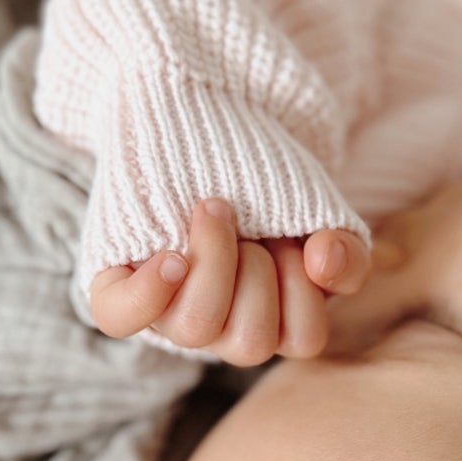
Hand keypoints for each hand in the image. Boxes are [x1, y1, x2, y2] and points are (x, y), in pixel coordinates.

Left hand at [87, 199, 370, 364]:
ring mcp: (166, 312)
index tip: (294, 238)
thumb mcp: (316, 210)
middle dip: (259, 269)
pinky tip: (172, 257)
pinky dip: (150, 292)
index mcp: (273, 317)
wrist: (199, 117)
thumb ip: (344, 251)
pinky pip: (119, 319)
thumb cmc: (260, 176)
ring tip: (212, 209)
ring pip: (195, 328)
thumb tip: (324, 262)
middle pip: (250, 343)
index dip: (306, 287)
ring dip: (215, 258)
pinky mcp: (117, 285)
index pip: (303, 340)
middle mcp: (219, 327)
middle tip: (249, 222)